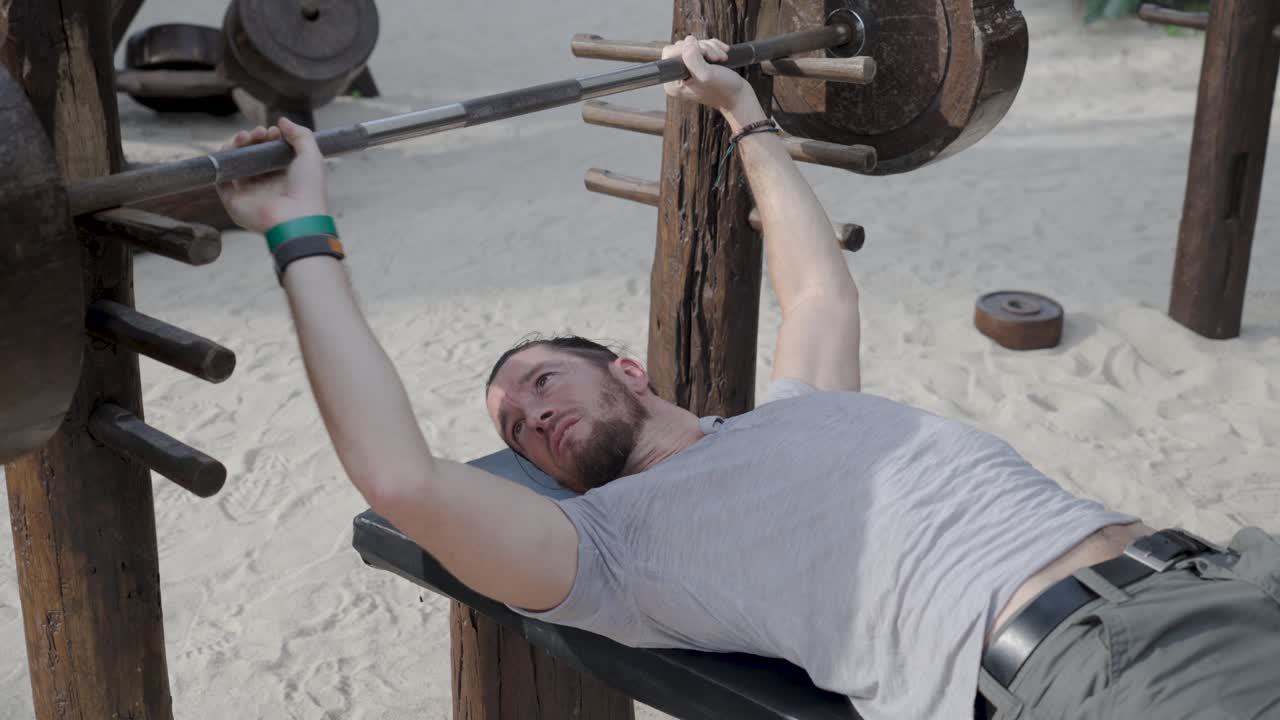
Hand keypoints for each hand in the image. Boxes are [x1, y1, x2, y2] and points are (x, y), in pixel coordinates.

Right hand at [216, 118, 329, 233]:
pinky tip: (232, 146)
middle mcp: (265, 184)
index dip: (269, 138)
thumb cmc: (309, 190)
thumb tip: (282, 121)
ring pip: (235, 162)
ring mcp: (248, 192)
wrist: (296, 218)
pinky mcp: (233, 199)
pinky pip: (221, 176)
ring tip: (246, 136)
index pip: (269, 152)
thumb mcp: (312, 156)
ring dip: (237, 144)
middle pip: (250, 155)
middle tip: (260, 132)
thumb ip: (301, 135)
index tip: (273, 132)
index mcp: (284, 177)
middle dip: (252, 138)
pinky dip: (223, 158)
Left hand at [661, 35, 753, 113]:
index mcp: (672, 83)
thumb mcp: (706, 74)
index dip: (689, 49)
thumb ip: (692, 57)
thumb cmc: (723, 90)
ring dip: (711, 47)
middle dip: (703, 48)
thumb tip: (688, 40)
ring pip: (693, 44)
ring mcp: (687, 70)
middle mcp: (676, 77)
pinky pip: (701, 45)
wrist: (738, 97)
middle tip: (716, 59)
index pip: (670, 52)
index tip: (707, 57)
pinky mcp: (697, 65)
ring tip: (721, 59)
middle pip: (682, 46)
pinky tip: (723, 55)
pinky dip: (714, 47)